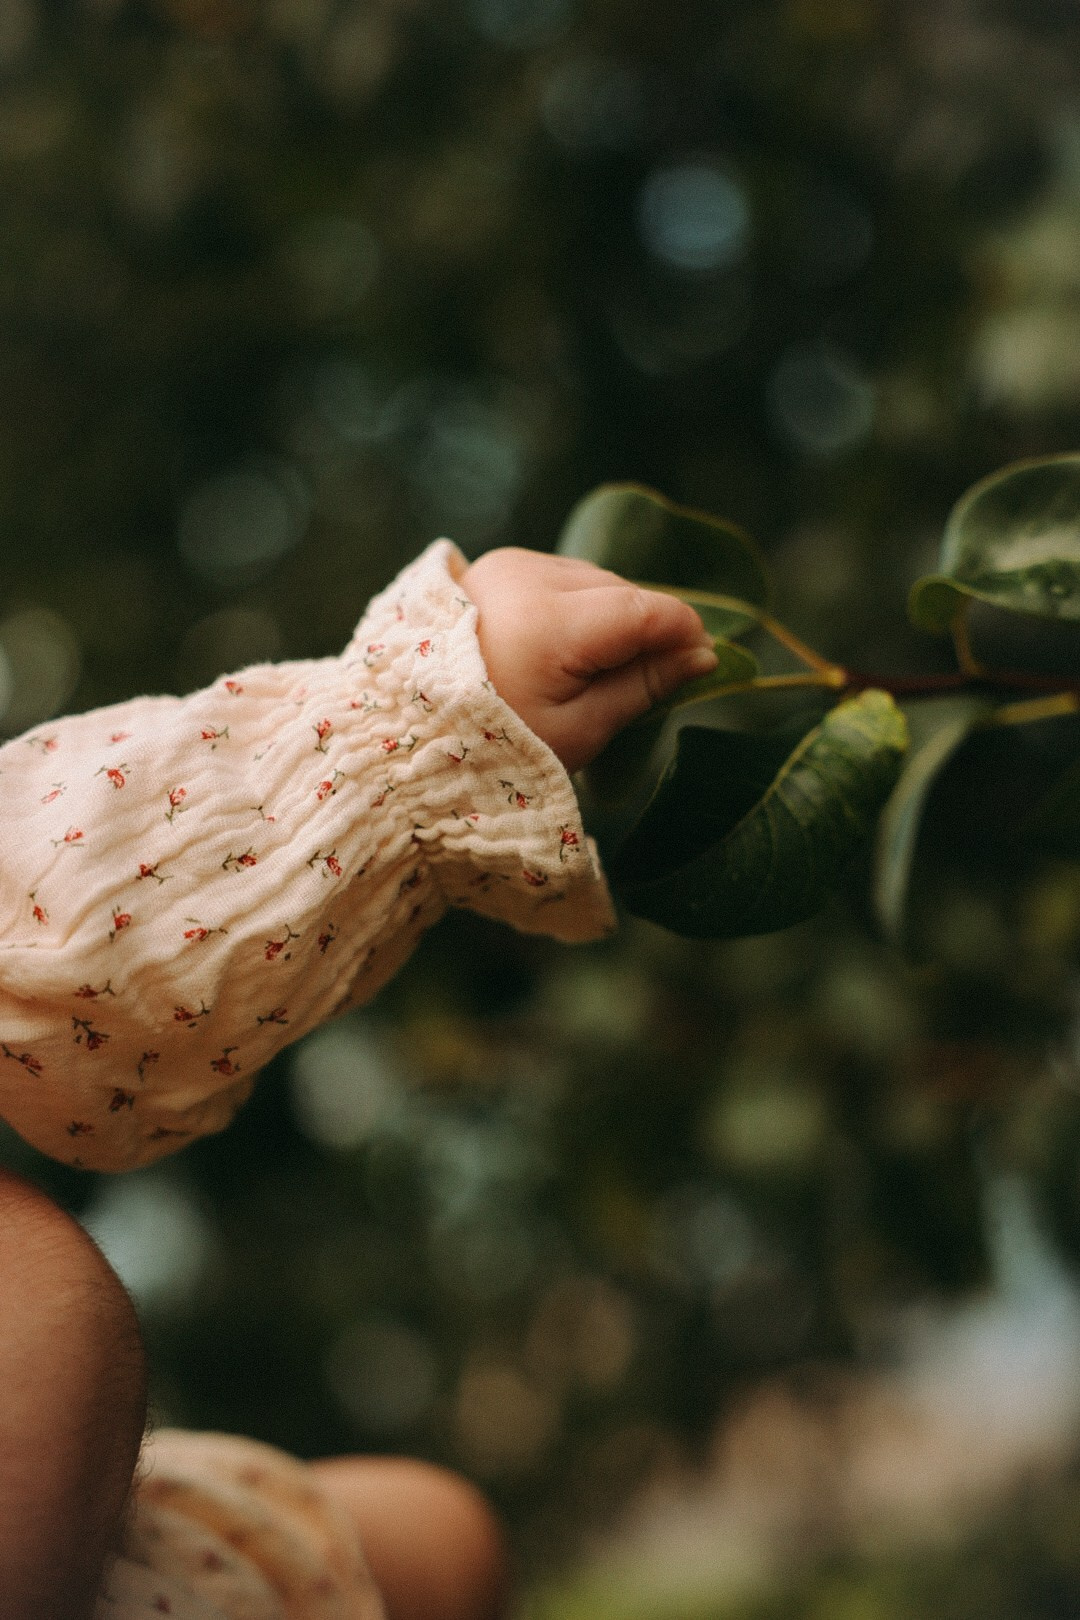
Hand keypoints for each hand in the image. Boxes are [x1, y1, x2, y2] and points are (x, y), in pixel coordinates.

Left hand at [461, 549, 717, 772]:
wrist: (406, 732)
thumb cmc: (496, 746)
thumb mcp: (579, 730)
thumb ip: (644, 686)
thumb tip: (702, 656)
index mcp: (549, 623)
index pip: (645, 610)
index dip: (684, 633)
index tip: (702, 664)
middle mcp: (529, 578)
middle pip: (621, 590)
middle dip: (645, 629)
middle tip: (643, 682)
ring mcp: (508, 565)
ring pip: (593, 579)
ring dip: (611, 615)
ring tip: (594, 670)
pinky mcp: (495, 566)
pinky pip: (560, 577)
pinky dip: (577, 605)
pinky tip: (563, 647)